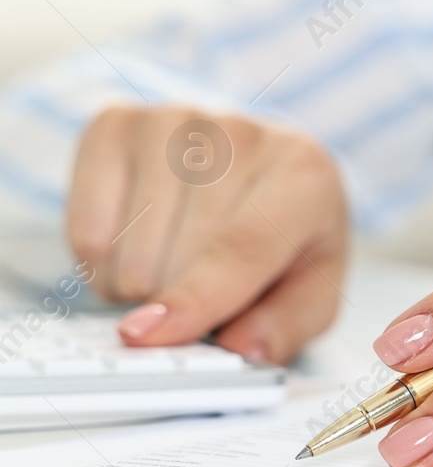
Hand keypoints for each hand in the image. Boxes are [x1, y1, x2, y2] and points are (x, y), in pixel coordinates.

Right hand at [66, 105, 348, 362]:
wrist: (258, 171)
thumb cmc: (288, 239)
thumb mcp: (312, 291)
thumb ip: (285, 325)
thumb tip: (239, 347)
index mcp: (304, 173)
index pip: (242, 245)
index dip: (195, 298)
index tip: (150, 335)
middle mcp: (240, 133)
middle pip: (177, 254)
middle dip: (179, 301)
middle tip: (203, 295)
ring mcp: (174, 119)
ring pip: (126, 245)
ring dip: (139, 285)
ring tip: (175, 267)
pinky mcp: (116, 122)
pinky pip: (86, 226)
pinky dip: (103, 261)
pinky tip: (137, 246)